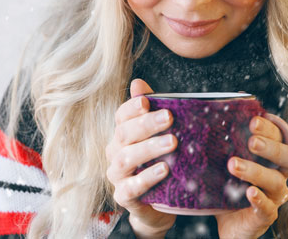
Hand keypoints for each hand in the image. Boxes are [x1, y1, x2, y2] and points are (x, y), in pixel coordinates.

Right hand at [105, 79, 176, 237]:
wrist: (157, 205)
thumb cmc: (157, 164)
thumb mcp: (157, 137)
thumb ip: (149, 111)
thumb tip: (138, 82)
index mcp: (122, 135)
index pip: (120, 117)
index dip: (131, 108)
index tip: (147, 101)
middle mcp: (115, 153)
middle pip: (124, 134)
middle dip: (146, 124)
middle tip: (169, 118)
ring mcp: (117, 175)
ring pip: (126, 158)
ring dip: (149, 149)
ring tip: (172, 143)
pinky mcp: (123, 196)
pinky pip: (131, 187)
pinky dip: (147, 177)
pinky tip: (164, 170)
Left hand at [215, 113, 287, 237]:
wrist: (227, 221)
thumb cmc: (227, 184)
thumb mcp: (222, 161)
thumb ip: (220, 142)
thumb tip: (201, 114)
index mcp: (271, 158)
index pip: (280, 137)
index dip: (270, 129)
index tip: (252, 121)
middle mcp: (279, 175)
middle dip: (274, 148)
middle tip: (251, 142)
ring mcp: (274, 196)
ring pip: (276, 182)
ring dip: (256, 172)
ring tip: (233, 164)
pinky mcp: (265, 216)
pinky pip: (269, 208)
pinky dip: (260, 200)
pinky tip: (249, 192)